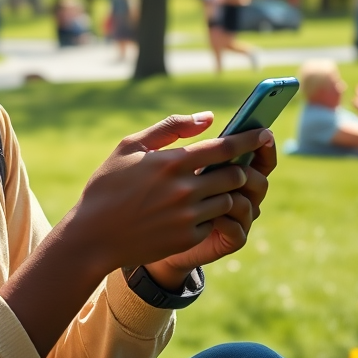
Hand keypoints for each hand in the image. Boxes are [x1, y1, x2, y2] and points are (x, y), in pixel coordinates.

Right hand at [61, 114, 276, 282]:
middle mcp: (185, 189)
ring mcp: (188, 216)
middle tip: (235, 165)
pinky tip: (193, 211)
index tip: (265, 133)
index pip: (225, 147)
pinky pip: (214, 222)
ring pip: (229, 200)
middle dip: (239, 168)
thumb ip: (171, 128)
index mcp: (172, 161)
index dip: (250, 138)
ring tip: (213, 189)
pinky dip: (210, 214)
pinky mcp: (188, 238)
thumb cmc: (108, 185)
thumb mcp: (130, 146)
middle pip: (234, 175)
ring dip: (226, 192)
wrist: (93, 236)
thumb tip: (208, 118)